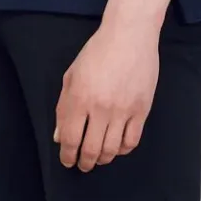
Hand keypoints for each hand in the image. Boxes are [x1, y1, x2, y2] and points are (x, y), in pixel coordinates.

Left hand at [52, 18, 158, 168]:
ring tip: (99, 158)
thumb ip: (63, 107)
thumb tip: (59, 136)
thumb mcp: (72, 76)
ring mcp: (123, 110)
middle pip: (90, 149)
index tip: (67, 160)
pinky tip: (116, 147)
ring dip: (102, 159)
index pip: (69, 138)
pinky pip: (131, 141)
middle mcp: (100, 108)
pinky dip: (122, 149)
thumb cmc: (97, 52)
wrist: (129, 36)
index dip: (66, 155)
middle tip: (82, 165)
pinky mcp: (141, 110)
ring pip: (111, 149)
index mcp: (79, 98)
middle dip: (84, 162)